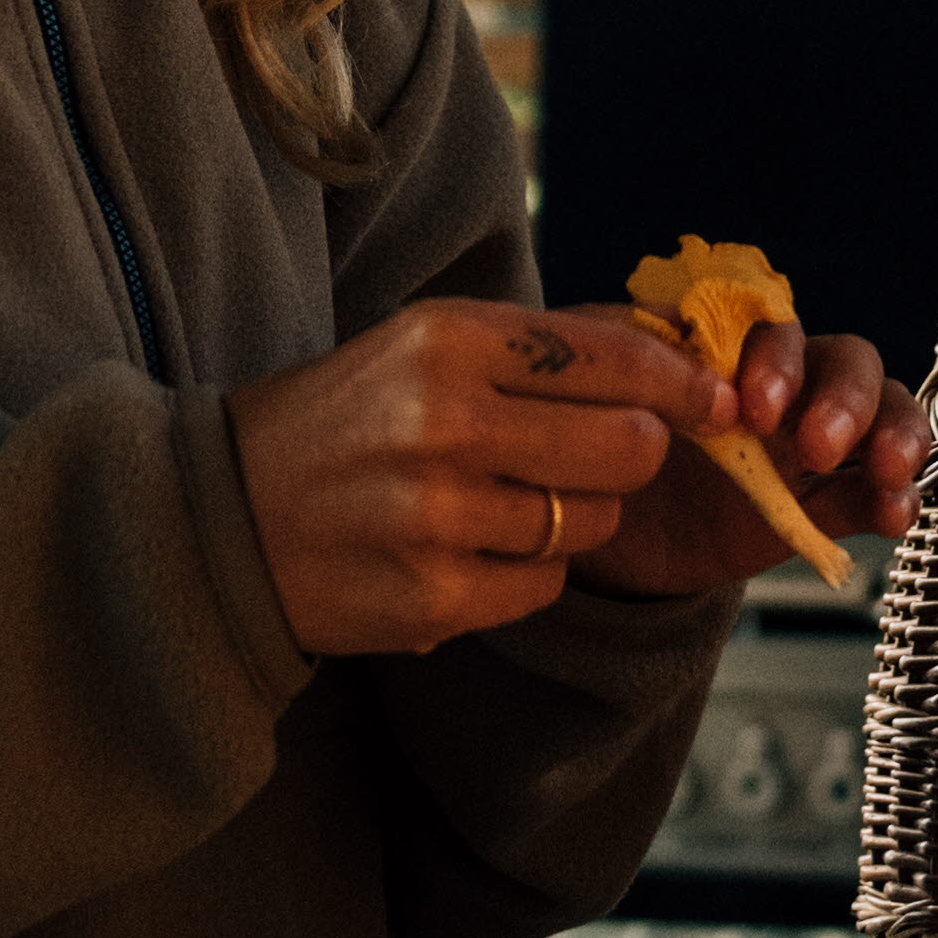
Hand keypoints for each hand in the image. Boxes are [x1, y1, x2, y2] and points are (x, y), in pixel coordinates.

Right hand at [226, 299, 732, 656]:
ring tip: (514, 500)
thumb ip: (540, 346)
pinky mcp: (433, 597)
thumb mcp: (421, 345)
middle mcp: (443, 421)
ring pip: (592, 521)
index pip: (611, 355)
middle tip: (611, 454)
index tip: (716, 398)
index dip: (683, 381)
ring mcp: (437, 516)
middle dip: (636, 452)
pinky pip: (545, 586)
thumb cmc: (342, 418)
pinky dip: (531, 571)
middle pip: (626, 445)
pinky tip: (479, 549)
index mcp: (444, 340)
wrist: (221, 515)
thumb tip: (676, 352)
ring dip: (577, 515)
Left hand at [599, 314, 926, 601]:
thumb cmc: (610, 439)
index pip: (778, 329)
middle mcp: (787, 385)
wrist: (607, 535)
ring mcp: (810, 444)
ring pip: (883, 415)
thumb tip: (670, 318)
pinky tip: (893, 515)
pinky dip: (893, 498)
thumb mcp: (604, 390)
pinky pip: (871, 492)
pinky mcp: (820, 505)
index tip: (754, 411)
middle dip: (846, 398)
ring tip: (887, 471)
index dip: (779, 362)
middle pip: (847, 362)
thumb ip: (635, 353)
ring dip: (897, 434)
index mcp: (734, 349)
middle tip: (818, 446)